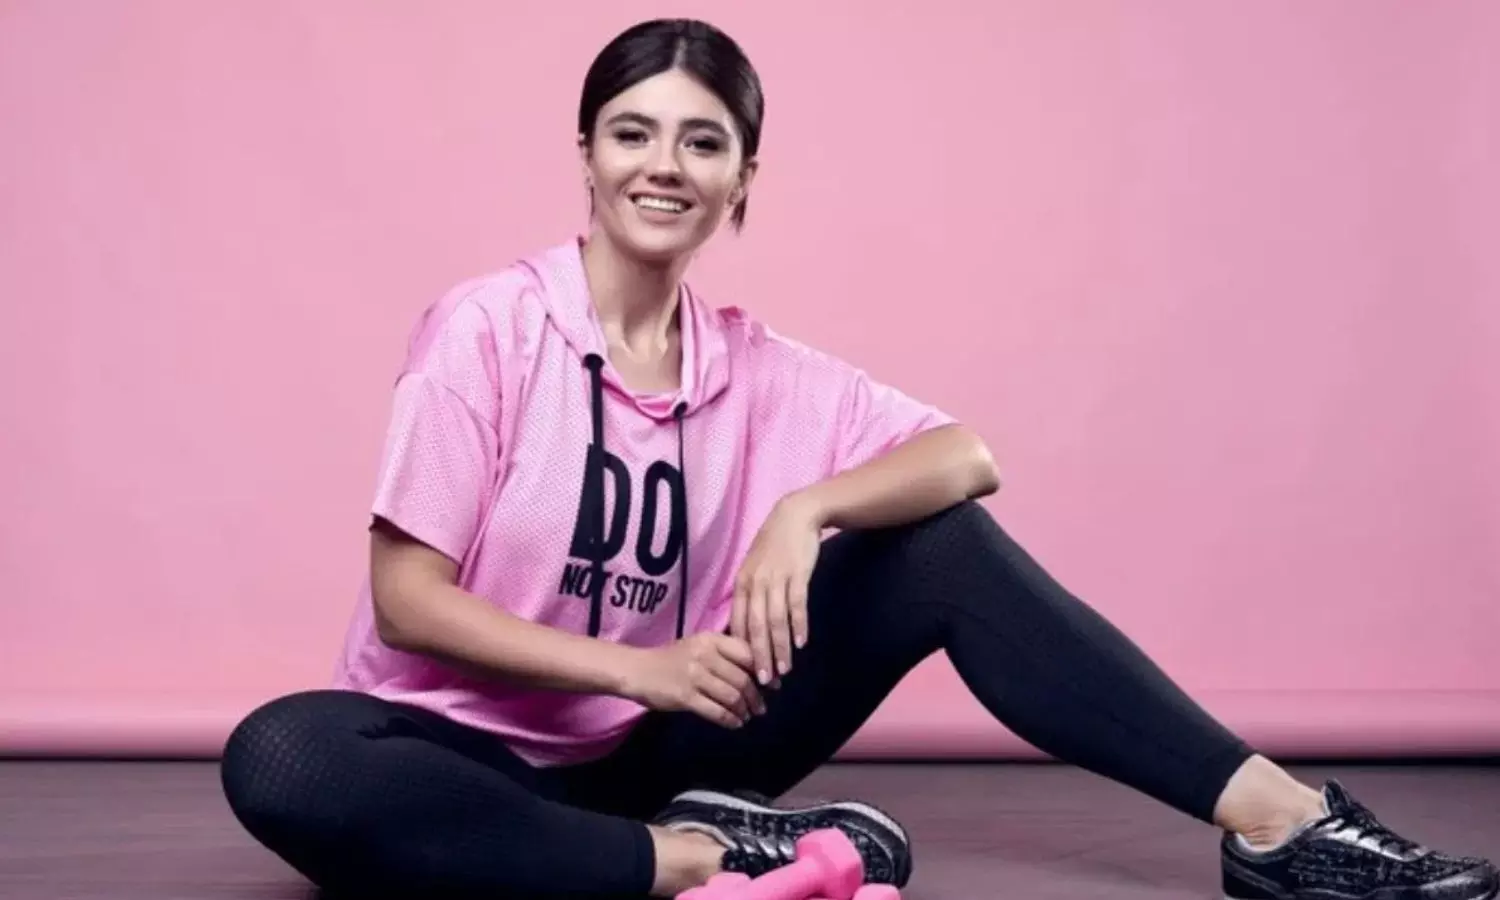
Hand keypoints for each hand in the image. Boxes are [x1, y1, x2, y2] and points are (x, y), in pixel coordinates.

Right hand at [621, 633, 765, 727]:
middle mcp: (705, 655)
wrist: (637, 670)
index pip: (747, 653)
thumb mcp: (698, 646)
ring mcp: (695, 676)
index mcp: (711, 639)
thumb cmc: (671, 659)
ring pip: (732, 696)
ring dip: (745, 710)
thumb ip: (724, 654)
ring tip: (748, 716)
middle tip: (762, 707)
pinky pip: (717, 711)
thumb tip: (758, 671)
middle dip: (756, 696)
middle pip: (743, 678)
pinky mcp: (685, 697)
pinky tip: (735, 723)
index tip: (774, 684)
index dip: (764, 670)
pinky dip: (730, 720)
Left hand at [731, 493, 823, 686]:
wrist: (795, 516)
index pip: (739, 623)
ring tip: (784, 669)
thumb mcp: (754, 569)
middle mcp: (755, 583)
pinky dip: (798, 625)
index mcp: (741, 584)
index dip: (743, 651)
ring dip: (779, 648)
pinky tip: (800, 643)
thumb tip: (746, 628)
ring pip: (775, 620)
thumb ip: (750, 596)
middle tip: (764, 682)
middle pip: (755, 627)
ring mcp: (776, 578)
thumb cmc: (774, 546)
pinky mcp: (797, 574)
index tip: (746, 674)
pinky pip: (796, 604)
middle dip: (759, 657)